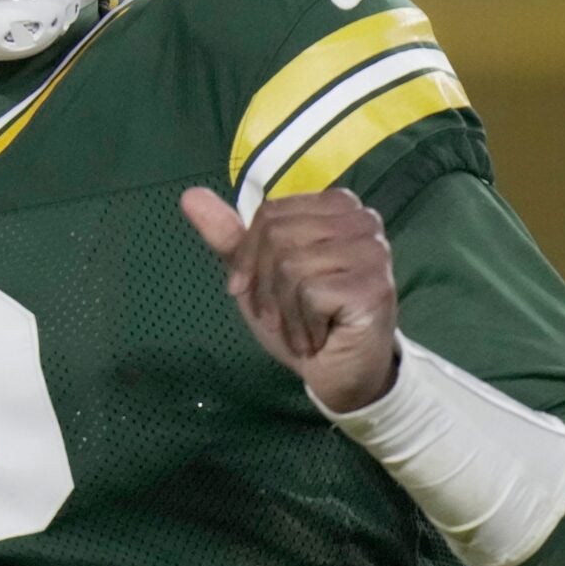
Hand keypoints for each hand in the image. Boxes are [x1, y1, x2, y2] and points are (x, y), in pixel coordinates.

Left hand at [180, 186, 398, 412]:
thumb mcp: (258, 274)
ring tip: (300, 328)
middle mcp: (363, 220)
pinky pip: (310, 292)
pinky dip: (301, 323)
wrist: (338, 370)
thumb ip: (229, 236)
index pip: (270, 213)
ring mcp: (374, 252)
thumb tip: (191, 195)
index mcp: (337, 206)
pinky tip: (318, 336)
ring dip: (283, 310)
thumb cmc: (302, 316)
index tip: (251, 289)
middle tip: (280, 316)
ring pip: (291, 265)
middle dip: (265, 286)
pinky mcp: (374, 286)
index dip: (250, 256)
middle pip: (278, 236)